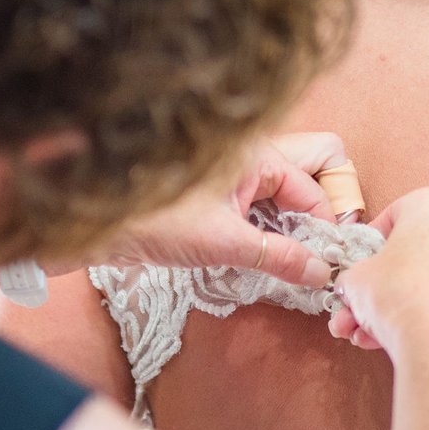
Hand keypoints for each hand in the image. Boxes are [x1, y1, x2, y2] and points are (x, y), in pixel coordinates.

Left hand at [93, 132, 346, 288]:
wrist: (96, 224)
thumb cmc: (157, 221)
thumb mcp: (227, 244)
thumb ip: (280, 258)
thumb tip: (320, 274)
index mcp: (257, 155)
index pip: (312, 190)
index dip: (326, 227)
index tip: (332, 261)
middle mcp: (248, 157)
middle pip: (305, 177)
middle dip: (314, 215)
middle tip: (314, 252)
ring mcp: (231, 173)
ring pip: (280, 194)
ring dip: (290, 226)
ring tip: (292, 260)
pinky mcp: (214, 192)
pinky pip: (256, 203)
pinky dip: (267, 227)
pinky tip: (265, 253)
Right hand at [327, 188, 428, 360]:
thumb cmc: (398, 294)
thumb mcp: (355, 279)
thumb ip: (353, 276)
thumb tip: (353, 286)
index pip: (393, 216)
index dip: (369, 245)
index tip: (358, 265)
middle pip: (410, 255)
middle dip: (377, 286)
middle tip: (355, 306)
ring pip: (425, 283)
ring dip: (391, 307)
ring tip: (362, 332)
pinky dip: (419, 316)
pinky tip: (388, 339)